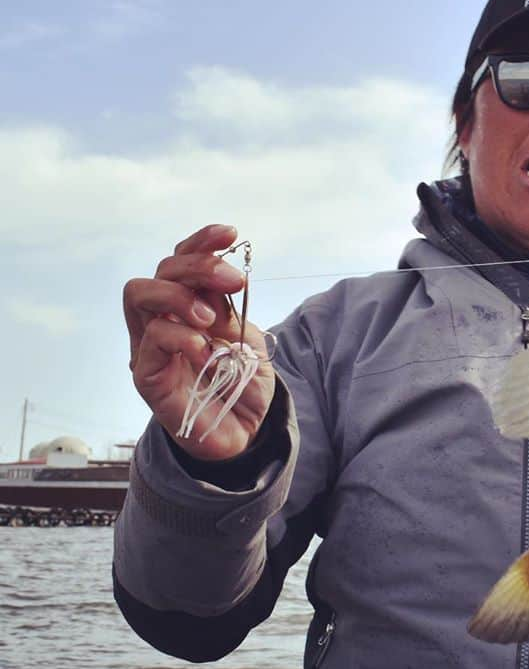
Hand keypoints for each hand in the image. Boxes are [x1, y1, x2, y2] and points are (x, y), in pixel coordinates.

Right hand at [123, 224, 276, 459]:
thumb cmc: (241, 386)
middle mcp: (161, 320)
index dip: (201, 242)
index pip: (180, 261)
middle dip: (198, 267)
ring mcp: (149, 346)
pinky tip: (206, 350)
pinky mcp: (146, 374)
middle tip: (234, 282)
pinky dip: (181, 336)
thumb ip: (231, 312)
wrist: (243, 435)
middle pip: (161, 271)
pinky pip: (151, 340)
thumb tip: (220, 289)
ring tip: (213, 320)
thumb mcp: (247, 341)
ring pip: (141, 294)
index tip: (230, 233)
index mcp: (187, 307)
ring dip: (181, 297)